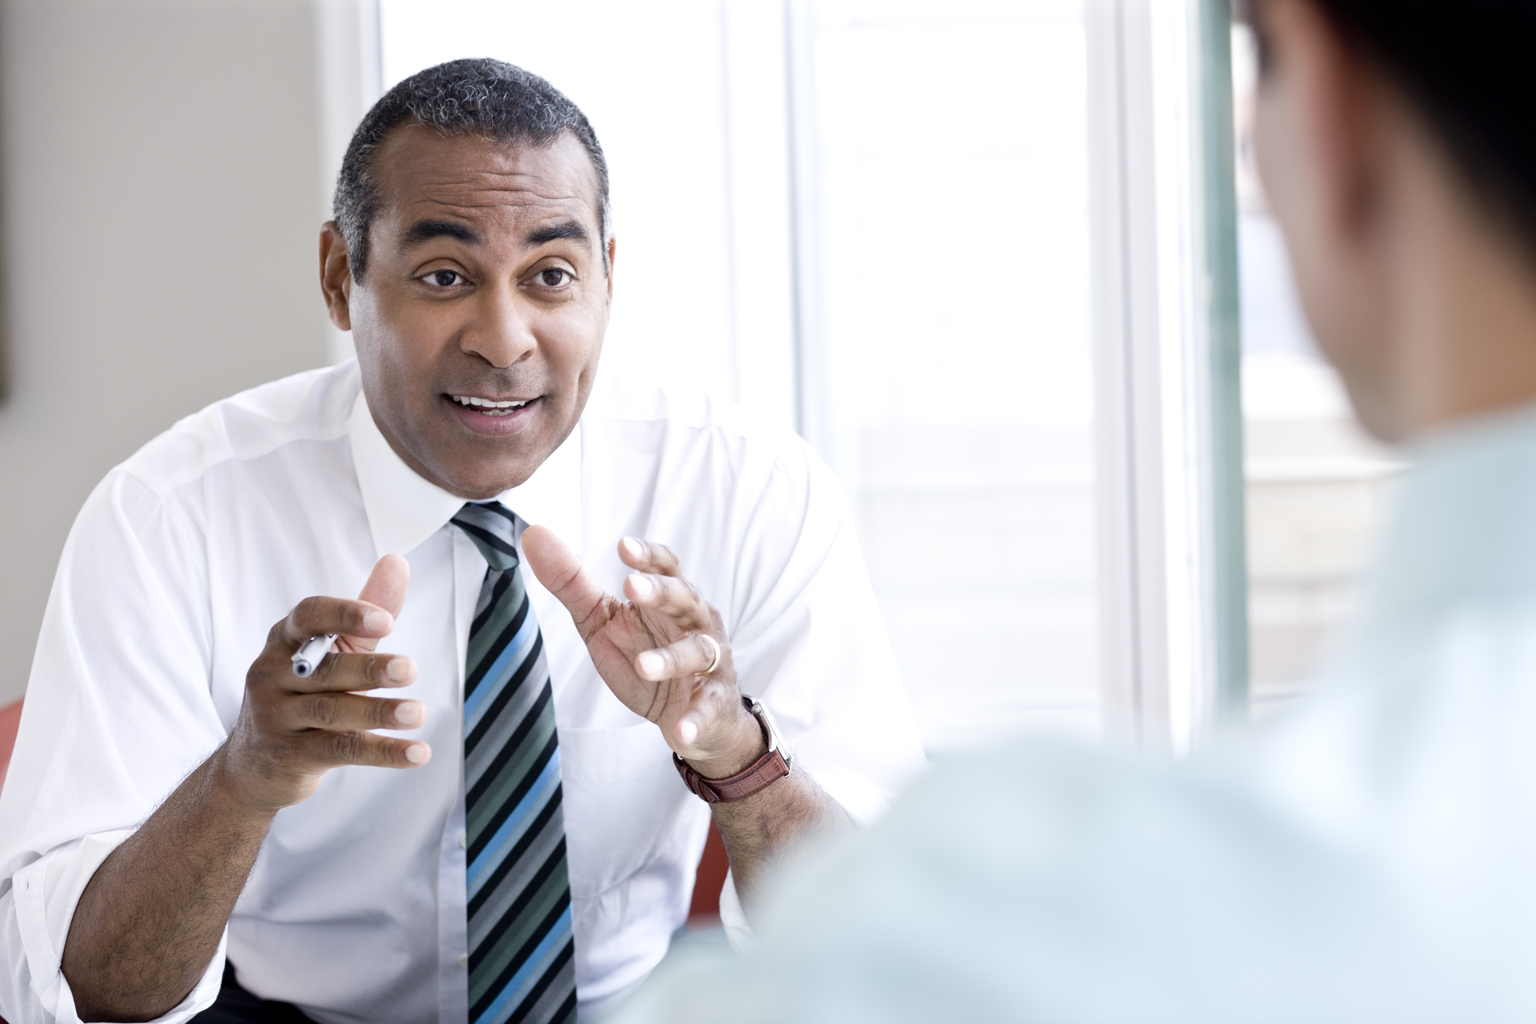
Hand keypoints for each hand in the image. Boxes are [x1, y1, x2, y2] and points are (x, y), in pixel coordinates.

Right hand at [220, 554, 429, 812]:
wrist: (256, 764)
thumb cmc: (304, 693)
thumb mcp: (333, 651)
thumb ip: (365, 613)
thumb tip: (397, 561)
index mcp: (284, 640)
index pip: (307, 617)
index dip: (345, 615)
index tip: (385, 621)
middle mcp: (273, 676)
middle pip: (325, 670)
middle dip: (369, 669)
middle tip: (410, 668)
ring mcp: (277, 719)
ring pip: (332, 713)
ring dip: (379, 712)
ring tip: (418, 711)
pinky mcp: (291, 757)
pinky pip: (341, 751)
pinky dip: (383, 752)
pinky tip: (417, 753)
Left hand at [521, 528, 762, 777]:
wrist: (691, 719)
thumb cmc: (646, 659)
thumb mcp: (602, 622)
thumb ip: (572, 583)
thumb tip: (534, 534)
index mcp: (669, 599)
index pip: (666, 567)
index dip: (648, 556)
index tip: (623, 548)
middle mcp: (696, 622)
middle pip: (685, 598)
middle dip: (661, 592)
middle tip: (632, 588)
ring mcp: (709, 662)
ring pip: (697, 651)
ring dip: (672, 658)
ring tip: (643, 665)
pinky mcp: (714, 703)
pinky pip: (707, 708)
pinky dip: (696, 719)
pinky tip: (680, 731)